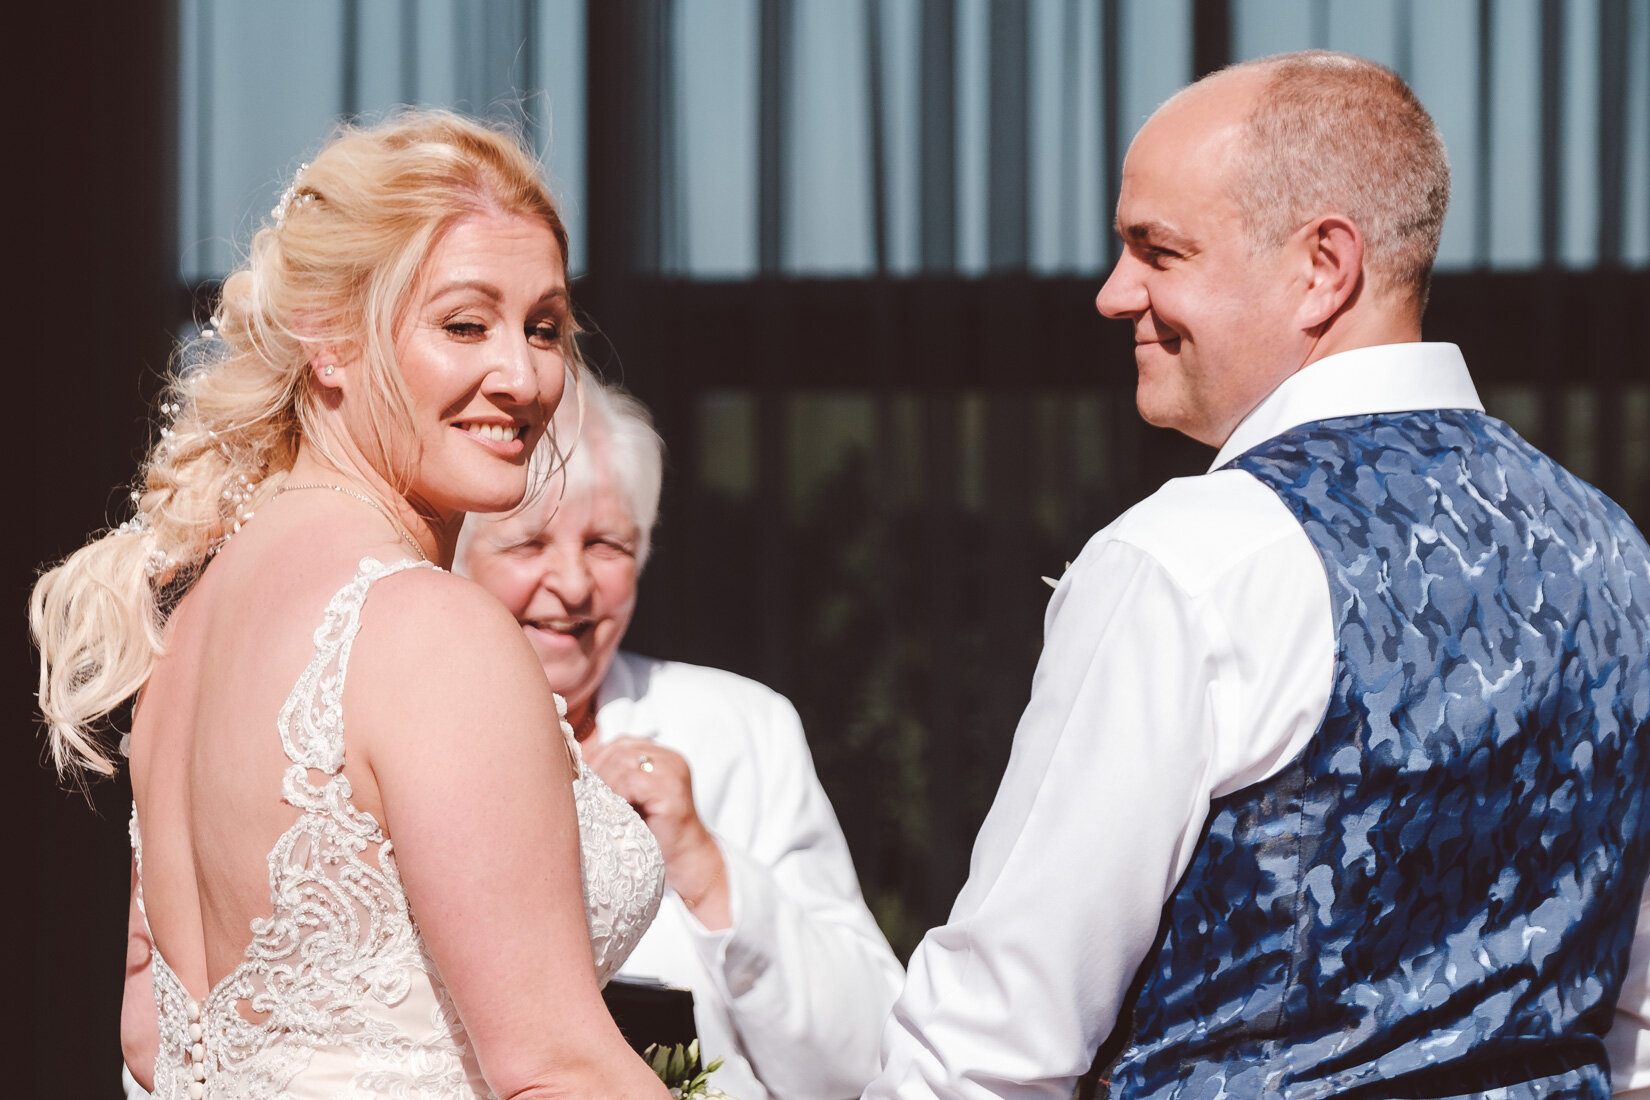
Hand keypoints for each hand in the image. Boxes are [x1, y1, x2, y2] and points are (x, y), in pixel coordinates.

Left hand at [585, 737, 730, 928]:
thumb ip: (612, 780)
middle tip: (589, 801)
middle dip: (597, 775)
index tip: (583, 788)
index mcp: (659, 755)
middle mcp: (668, 757)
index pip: (617, 745)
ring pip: (622, 763)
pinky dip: (618, 797)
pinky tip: (619, 815)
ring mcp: (673, 771)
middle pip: (617, 751)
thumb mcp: (629, 801)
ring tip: (604, 811)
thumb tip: (569, 769)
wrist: (686, 864)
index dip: (596, 764)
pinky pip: (633, 782)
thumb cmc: (654, 836)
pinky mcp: (672, 790)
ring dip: (606, 788)